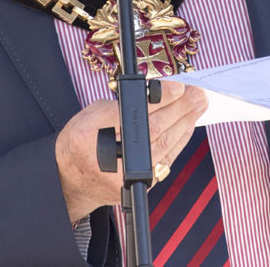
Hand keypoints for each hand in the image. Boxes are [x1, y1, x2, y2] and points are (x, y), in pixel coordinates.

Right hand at [54, 80, 207, 222]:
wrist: (71, 179)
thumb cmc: (81, 141)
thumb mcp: (92, 112)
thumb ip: (121, 104)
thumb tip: (156, 94)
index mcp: (93, 133)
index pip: (134, 111)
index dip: (161, 98)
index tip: (178, 87)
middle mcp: (110, 157)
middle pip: (155, 128)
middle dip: (180, 108)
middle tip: (196, 93)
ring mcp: (127, 175)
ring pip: (165, 144)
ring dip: (186, 122)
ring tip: (198, 105)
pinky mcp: (141, 183)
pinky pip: (167, 158)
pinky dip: (180, 140)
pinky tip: (188, 125)